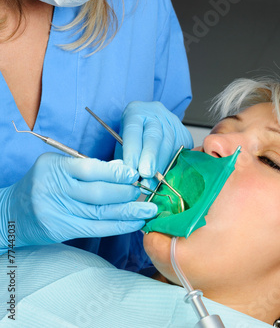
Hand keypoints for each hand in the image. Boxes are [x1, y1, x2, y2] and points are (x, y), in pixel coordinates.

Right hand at [0, 152, 156, 251]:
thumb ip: (88, 167)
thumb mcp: (59, 166)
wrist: (11, 212)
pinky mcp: (59, 230)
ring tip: (148, 209)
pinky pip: (94, 229)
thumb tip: (123, 170)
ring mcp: (55, 212)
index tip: (134, 173)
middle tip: (144, 190)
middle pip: (97, 193)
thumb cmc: (42, 183)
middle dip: (125, 192)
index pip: (90, 169)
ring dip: (127, 212)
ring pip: (99, 213)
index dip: (115, 173)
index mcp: (54, 167)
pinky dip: (117, 226)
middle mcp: (53, 189)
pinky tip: (134, 223)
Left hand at [116, 101, 192, 178]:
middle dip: (150, 157)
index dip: (132, 150)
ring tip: (153, 181)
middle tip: (146, 174)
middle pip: (154, 136)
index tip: (131, 168)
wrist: (150, 121)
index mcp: (136, 113)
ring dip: (161, 165)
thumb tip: (128, 177)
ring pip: (169, 144)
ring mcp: (172, 122)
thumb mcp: (123, 141)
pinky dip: (174, 166)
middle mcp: (155, 115)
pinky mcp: (184, 133)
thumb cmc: (134, 135)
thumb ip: (124, 157)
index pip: (133, 130)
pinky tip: (167, 175)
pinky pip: (181, 151)